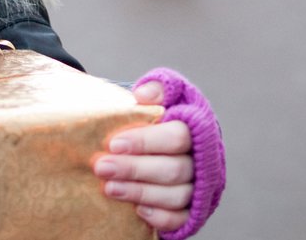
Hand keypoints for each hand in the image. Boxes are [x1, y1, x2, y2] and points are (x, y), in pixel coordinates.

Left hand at [93, 81, 193, 233]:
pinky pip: (181, 218)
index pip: (178, 135)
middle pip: (174, 168)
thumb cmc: (157, 116)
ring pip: (177, 195)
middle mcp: (203, 156)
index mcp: (196, 125)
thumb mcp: (159, 94)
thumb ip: (156, 88)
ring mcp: (201, 184)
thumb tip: (143, 95)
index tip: (114, 144)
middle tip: (101, 167)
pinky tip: (138, 211)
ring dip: (141, 192)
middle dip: (135, 169)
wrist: (159, 143)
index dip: (147, 141)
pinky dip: (161, 216)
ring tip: (109, 188)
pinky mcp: (194, 209)